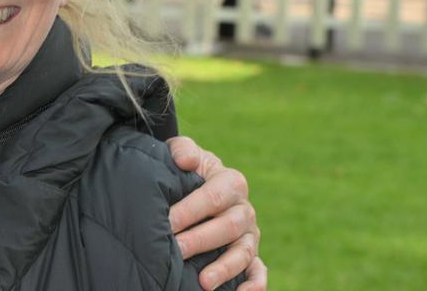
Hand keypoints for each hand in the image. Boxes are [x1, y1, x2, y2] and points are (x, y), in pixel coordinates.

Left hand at [166, 136, 262, 289]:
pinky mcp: (251, 255)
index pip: (214, 197)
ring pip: (243, 252)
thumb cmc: (186, 170)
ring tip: (203, 282)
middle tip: (176, 248)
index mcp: (232, 182)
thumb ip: (183, 150)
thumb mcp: (183, 152)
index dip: (191, 210)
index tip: (168, 221)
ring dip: (224, 268)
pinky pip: (258, 271)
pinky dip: (255, 284)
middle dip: (200, 240)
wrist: (193, 184)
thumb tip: (184, 160)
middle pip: (227, 227)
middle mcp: (244, 210)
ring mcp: (250, 235)